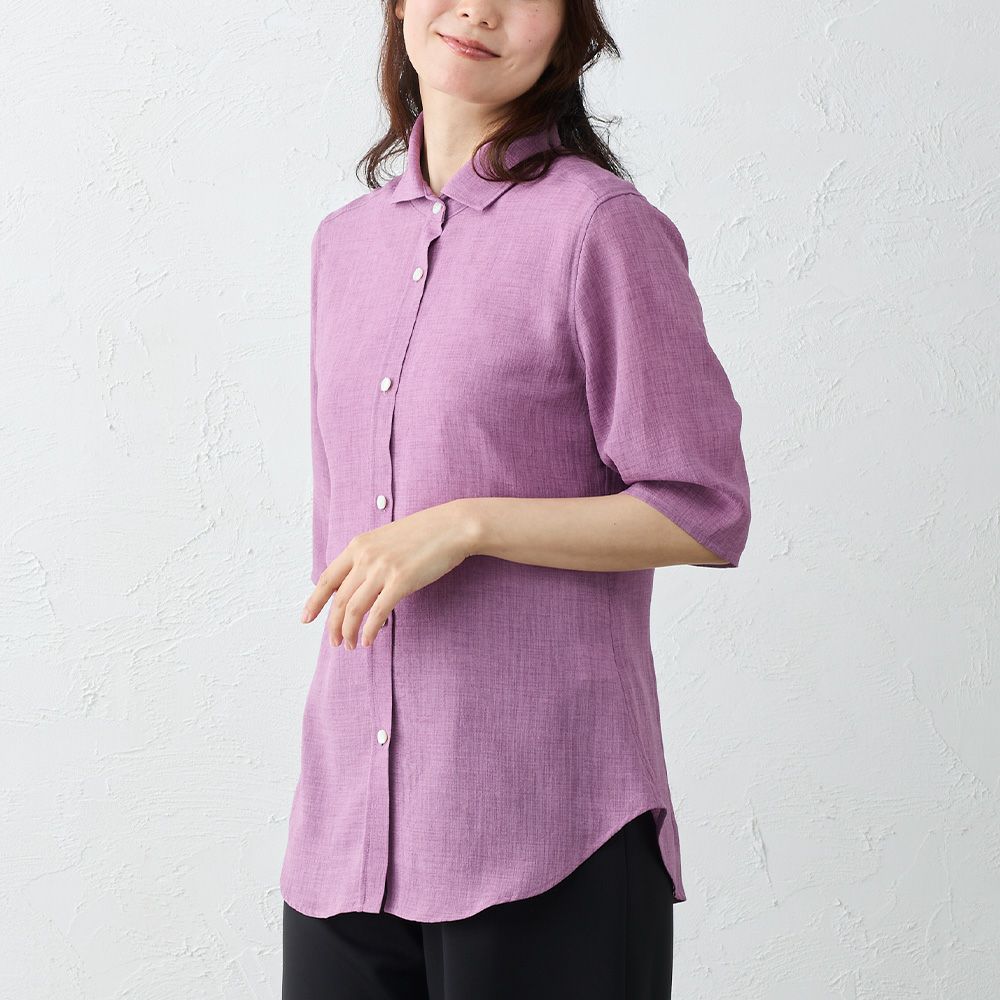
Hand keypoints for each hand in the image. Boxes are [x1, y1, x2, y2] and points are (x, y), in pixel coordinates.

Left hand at [301, 499, 479, 649]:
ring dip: (349, 632)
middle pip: (339, 599)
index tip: (306, 618)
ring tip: (351, 645)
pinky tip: (370, 640)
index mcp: (358, 545)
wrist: (452, 527)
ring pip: (354, 609)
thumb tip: (358, 584)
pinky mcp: (400, 581)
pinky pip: (378, 613)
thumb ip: (369, 558)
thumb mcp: (386, 539)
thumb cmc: (425, 534)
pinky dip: (370, 630)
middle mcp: (365, 557)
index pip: (327, 578)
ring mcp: (382, 569)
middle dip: (333, 625)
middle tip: (334, 642)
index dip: (314, 601)